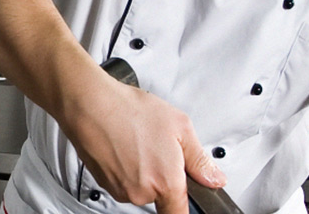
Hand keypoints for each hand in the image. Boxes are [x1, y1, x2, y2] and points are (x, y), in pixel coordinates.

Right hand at [58, 67, 226, 213]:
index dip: (185, 205)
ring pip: (143, 187)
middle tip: (162, 144)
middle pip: (161, 195)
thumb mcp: (180, 126)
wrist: (92, 105)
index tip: (188, 194)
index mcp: (166, 182)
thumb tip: (215, 179)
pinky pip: (126, 181)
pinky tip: (127, 142)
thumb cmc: (132, 111)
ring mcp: (122, 190)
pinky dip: (129, 166)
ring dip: (146, 168)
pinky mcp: (106, 184)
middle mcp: (143, 193)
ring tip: (141, 138)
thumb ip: (200, 159)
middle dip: (165, 173)